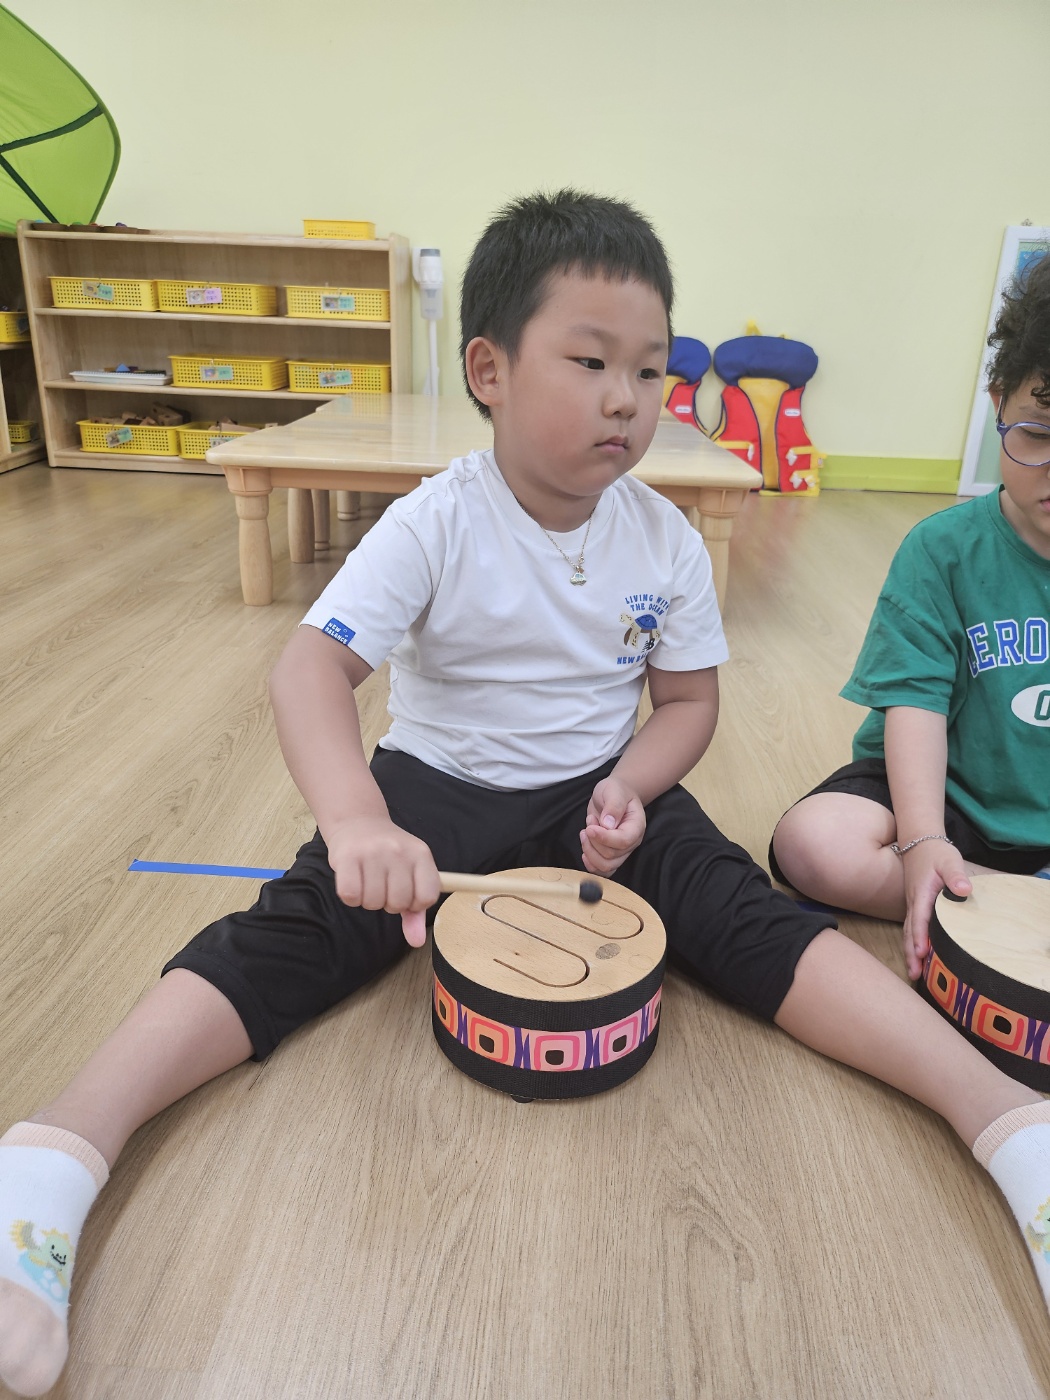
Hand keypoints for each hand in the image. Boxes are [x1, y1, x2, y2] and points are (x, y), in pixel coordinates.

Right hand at [325, 815, 439, 947]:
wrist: (359, 822)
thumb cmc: (388, 855)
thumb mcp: (410, 874)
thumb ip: (415, 910)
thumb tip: (417, 942)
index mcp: (421, 854)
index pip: (427, 897)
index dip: (415, 904)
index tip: (406, 895)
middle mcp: (399, 851)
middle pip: (398, 903)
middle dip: (389, 903)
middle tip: (383, 886)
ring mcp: (373, 852)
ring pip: (373, 903)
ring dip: (369, 900)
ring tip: (368, 881)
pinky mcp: (347, 856)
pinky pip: (350, 896)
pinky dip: (351, 897)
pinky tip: (354, 882)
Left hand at [580, 777, 645, 875]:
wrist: (614, 796)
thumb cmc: (615, 791)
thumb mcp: (614, 791)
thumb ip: (613, 806)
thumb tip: (607, 824)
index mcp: (636, 826)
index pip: (623, 841)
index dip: (605, 838)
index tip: (590, 828)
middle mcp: (632, 842)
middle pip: (612, 855)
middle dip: (593, 840)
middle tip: (590, 822)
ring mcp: (622, 851)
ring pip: (606, 865)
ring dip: (589, 851)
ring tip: (586, 832)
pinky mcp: (611, 856)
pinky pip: (602, 870)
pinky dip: (590, 864)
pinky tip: (585, 849)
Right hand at [901, 839, 970, 979]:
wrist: (919, 841)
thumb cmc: (936, 853)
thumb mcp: (949, 861)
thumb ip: (956, 875)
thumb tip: (964, 890)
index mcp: (921, 894)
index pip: (919, 919)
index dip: (920, 937)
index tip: (921, 953)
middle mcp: (913, 903)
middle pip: (909, 931)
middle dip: (911, 953)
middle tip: (914, 974)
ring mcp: (912, 905)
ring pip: (908, 932)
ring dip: (909, 952)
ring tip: (914, 973)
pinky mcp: (915, 906)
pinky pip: (911, 928)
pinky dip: (912, 944)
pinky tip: (918, 956)